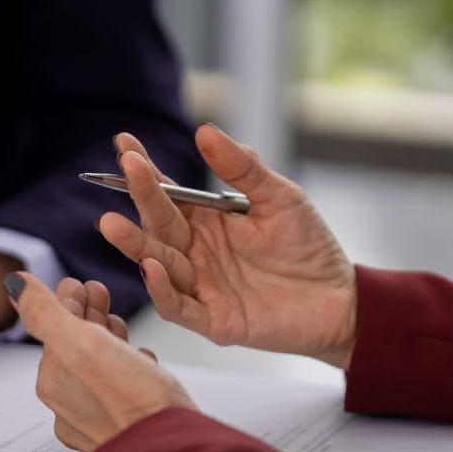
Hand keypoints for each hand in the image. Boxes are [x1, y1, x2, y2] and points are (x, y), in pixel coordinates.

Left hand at [9, 272, 194, 451]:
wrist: (174, 451)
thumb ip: (45, 313)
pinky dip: (130, 368)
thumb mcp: (82, 343)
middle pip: (76, 347)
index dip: (67, 300)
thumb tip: (15, 285)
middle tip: (99, 292)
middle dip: (87, 316)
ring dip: (108, 338)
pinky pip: (123, 389)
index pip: (54, 329)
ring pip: (100, 367)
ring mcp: (98, 418)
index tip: (79, 282)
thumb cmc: (132, 400)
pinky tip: (141, 360)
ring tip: (118, 323)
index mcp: (54, 381)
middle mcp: (70, 404)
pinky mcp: (128, 425)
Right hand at [100, 125, 359, 367]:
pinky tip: (151, 267)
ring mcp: (202, 286)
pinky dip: (162, 289)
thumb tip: (205, 131)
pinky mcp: (213, 319)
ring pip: (158, 264)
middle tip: (124, 171)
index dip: (145, 170)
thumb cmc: (309, 246)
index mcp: (207, 221)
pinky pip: (178, 307)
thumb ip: (243, 168)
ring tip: (113, 223)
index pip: (168, 193)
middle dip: (139, 198)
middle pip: (158, 224)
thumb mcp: (280, 198)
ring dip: (136, 244)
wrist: (340, 298)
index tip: (124, 143)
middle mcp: (196, 252)